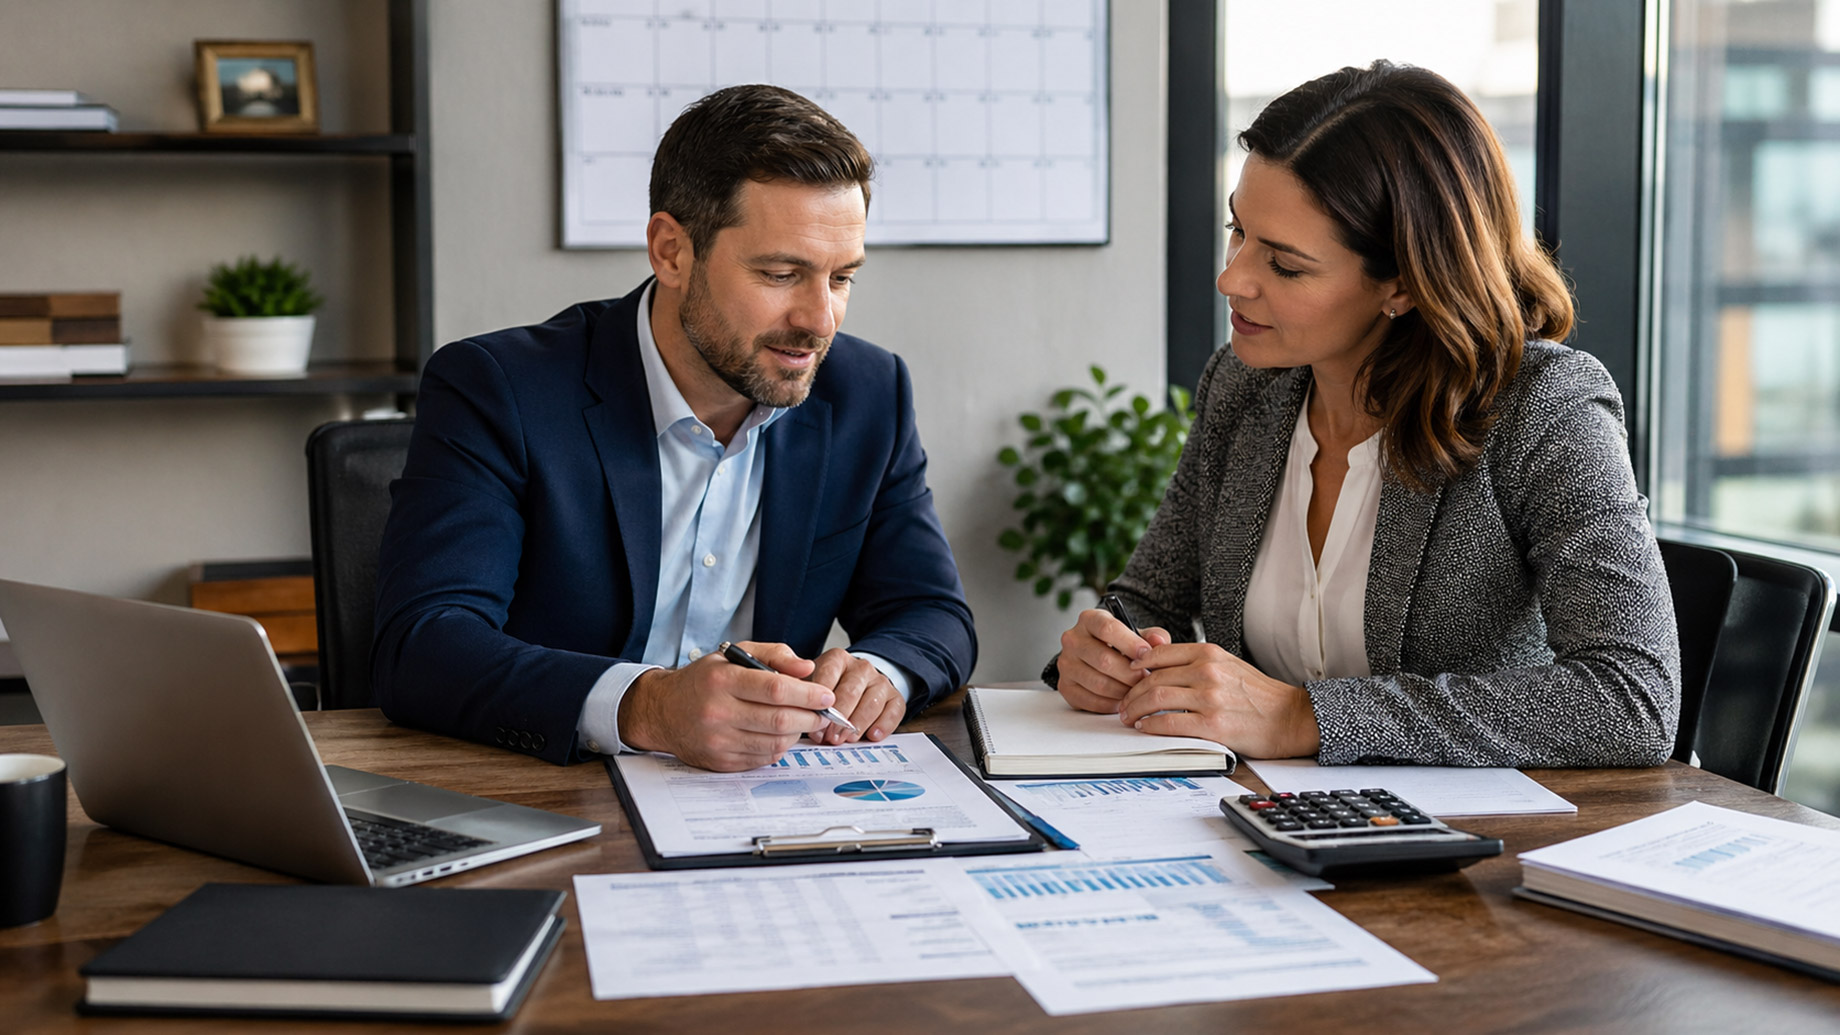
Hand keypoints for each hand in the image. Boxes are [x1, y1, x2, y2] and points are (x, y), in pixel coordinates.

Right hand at [616, 641, 833, 770]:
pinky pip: (762, 759)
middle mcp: (718, 712)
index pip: (774, 688)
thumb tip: (807, 669)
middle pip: (779, 719)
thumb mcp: (733, 655)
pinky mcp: (720, 762)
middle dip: (810, 717)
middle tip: (823, 713)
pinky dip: (779, 748)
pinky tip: (780, 735)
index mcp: (722, 680)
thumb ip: (774, 655)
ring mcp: (718, 741)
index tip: (826, 695)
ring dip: (797, 734)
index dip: (807, 694)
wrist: (663, 711)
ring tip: (803, 722)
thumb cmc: (703, 680)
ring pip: (774, 743)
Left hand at [804, 649, 903, 744]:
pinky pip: (894, 711)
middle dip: (840, 718)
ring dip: (859, 724)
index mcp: (837, 659)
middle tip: (831, 737)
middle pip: (851, 692)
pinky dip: (884, 725)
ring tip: (847, 739)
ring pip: (872, 702)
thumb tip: (803, 719)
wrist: (858, 683)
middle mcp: (861, 666)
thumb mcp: (812, 684)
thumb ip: (805, 698)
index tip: (815, 721)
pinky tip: (873, 735)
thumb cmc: (830, 688)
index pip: (828, 675)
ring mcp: (880, 680)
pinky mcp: (895, 696)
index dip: (821, 701)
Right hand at [1054, 608, 1170, 712]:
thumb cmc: (1119, 645)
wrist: (1095, 658)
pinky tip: (1122, 700)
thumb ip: (1152, 636)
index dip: (1129, 643)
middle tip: (1146, 679)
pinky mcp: (1065, 686)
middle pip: (1103, 660)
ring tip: (1137, 691)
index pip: (1106, 628)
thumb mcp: (1136, 634)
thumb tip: (1160, 642)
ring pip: (1098, 683)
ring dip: (1123, 691)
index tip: (1146, 655)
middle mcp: (1072, 640)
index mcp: (1089, 620)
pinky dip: (1111, 704)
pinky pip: (1091, 700)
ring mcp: (1066, 664)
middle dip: (1130, 673)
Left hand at [1116, 642, 1320, 758]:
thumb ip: (1197, 663)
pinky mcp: (1212, 725)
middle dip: (1130, 693)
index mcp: (1209, 653)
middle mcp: (1207, 671)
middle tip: (1123, 704)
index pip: (1158, 654)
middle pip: (1152, 678)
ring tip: (1129, 717)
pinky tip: (1145, 728)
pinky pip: (1169, 723)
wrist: (1290, 718)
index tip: (1128, 676)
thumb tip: (1161, 665)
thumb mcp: (1228, 665)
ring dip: (1135, 710)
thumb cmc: (1259, 695)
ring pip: (1155, 699)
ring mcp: (1209, 698)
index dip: (1136, 666)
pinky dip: (1151, 726)